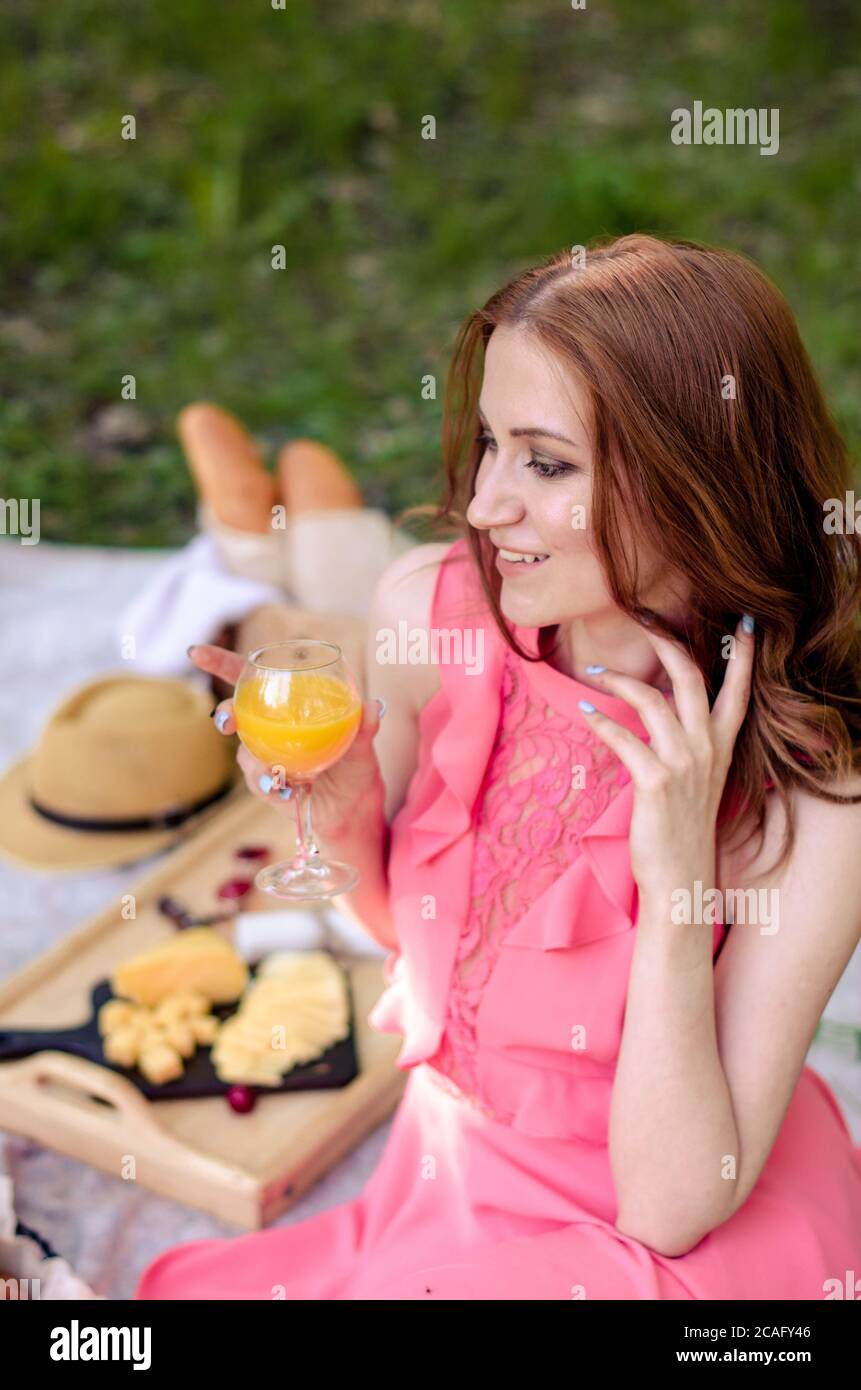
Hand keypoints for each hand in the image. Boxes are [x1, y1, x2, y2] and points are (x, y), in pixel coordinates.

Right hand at [190, 644, 386, 842]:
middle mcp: (268, 728)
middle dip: (226, 715)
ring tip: (276, 772)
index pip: (248, 677)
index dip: (219, 663)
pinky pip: (258, 782)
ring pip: (246, 753)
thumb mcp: (363, 746)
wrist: (353, 809)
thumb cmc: (355, 767)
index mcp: (287, 705)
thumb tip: (375, 707)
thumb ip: (365, 727)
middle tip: (230, 719)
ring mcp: (263, 757)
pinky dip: (268, 784)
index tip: (195, 652)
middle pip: (236, 714)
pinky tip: (284, 788)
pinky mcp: (265, 787)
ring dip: (256, 760)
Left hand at [577, 617, 754, 904]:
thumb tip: (660, 710)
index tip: (746, 622)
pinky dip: (601, 721)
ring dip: (621, 682)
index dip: (744, 656)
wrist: (680, 877)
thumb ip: (688, 744)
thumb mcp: (697, 780)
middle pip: (691, 678)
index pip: (738, 691)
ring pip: (653, 700)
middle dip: (666, 640)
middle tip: (641, 616)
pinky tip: (585, 712)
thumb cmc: (681, 827)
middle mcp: (707, 749)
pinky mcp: (655, 782)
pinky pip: (623, 738)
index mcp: (721, 746)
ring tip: (598, 676)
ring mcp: (683, 764)